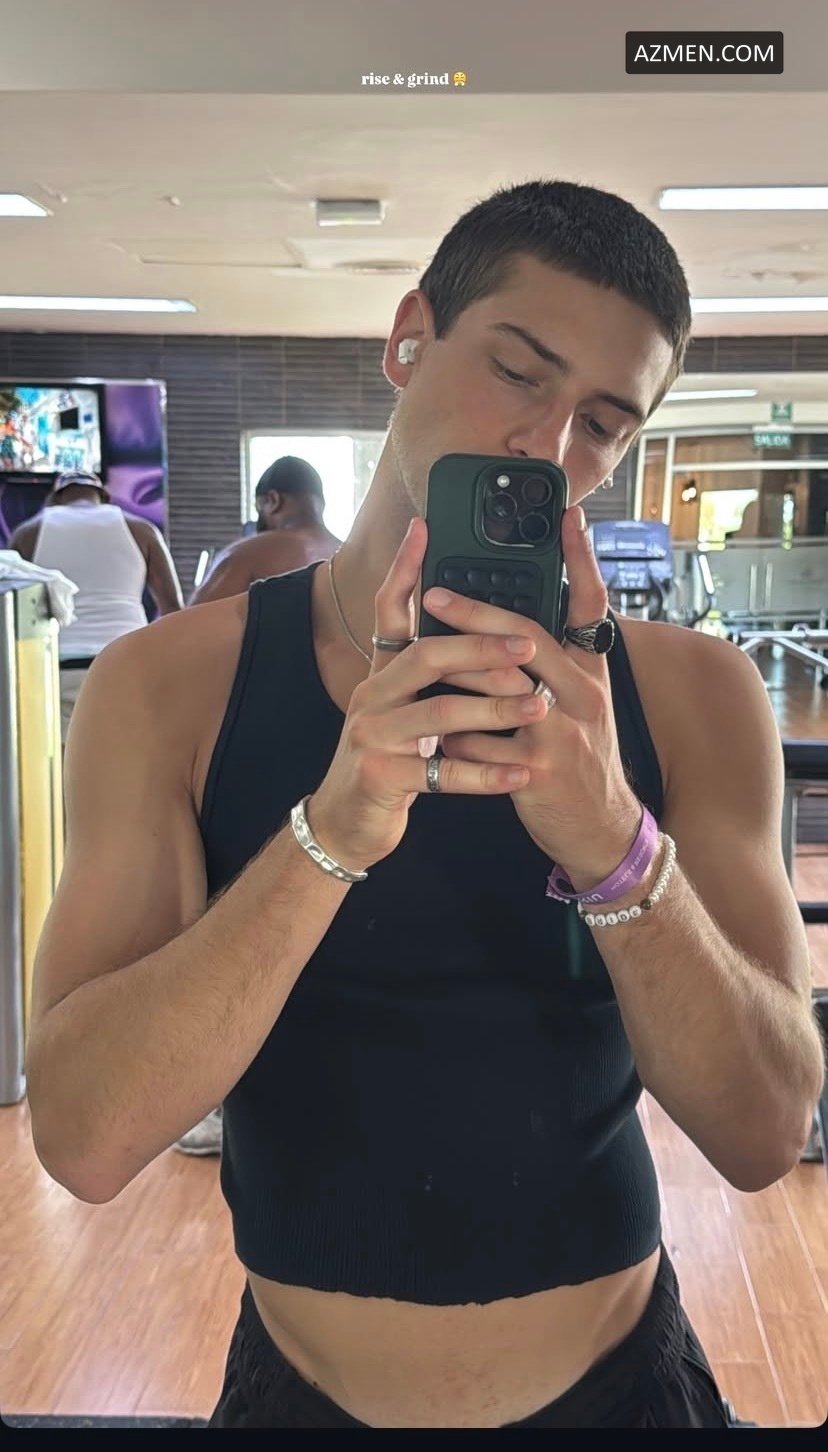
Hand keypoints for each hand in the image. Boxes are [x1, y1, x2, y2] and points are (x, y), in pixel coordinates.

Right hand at [308, 518, 551, 872]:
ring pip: (439, 712)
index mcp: (382, 673)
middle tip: (528, 646)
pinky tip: (521, 774)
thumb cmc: (388, 762)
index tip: (425, 527)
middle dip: (481, 647)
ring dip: (494, 710)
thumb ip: (429, 675)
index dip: (405, 568)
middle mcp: (372, 696)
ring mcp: (373, 736)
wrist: (344, 824)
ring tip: (539, 707)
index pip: (388, 609)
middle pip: (426, 656)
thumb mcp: (401, 708)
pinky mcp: (381, 778)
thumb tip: (480, 633)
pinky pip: (442, 773)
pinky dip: (486, 774)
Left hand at [428, 506, 641, 886]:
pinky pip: (481, 739)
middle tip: (435, 591)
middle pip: (528, 636)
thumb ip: (559, 665)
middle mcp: (582, 694)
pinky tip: (437, 728)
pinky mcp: (538, 768)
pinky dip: (454, 731)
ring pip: (499, 683)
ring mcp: (561, 731)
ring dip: (455, 664)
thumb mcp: (585, 707)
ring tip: (421, 646)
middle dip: (478, 610)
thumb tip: (514, 627)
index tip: (570, 517)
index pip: (593, 605)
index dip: (583, 559)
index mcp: (592, 673)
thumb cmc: (582, 762)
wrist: (602, 833)